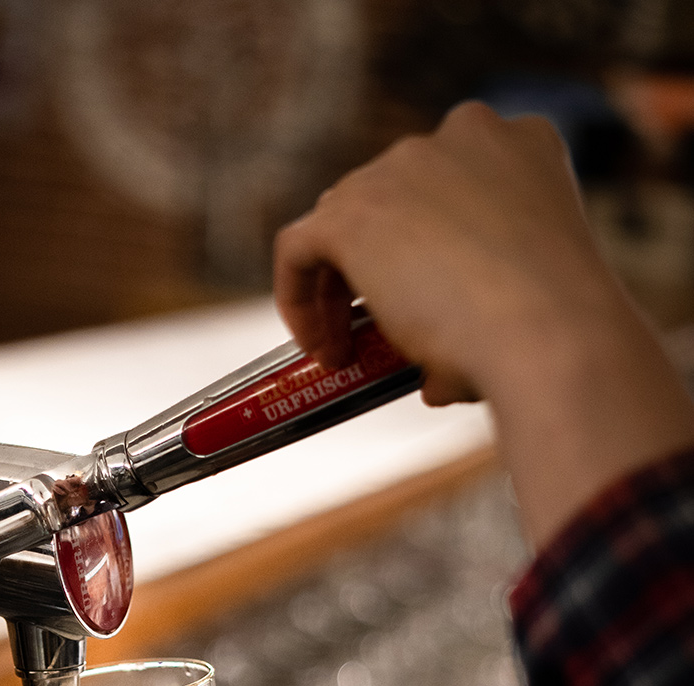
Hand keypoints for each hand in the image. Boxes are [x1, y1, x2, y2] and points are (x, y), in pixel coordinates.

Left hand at [275, 101, 599, 405]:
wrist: (548, 332)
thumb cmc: (555, 331)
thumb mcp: (529, 300)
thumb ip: (479, 314)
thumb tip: (435, 379)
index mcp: (522, 146)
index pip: (450, 184)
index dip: (428, 245)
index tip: (425, 300)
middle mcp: (462, 137)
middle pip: (391, 197)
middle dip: (379, 265)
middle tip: (378, 333)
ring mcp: (403, 167)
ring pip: (343, 221)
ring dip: (338, 288)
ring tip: (347, 351)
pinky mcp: (352, 213)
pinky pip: (298, 250)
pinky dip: (298, 297)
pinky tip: (319, 348)